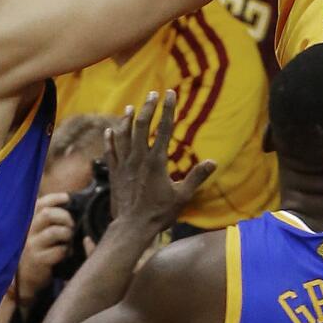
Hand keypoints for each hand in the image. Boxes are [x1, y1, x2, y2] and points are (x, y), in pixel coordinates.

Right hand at [15, 193, 75, 300]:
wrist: (27, 279)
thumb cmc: (39, 251)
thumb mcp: (40, 233)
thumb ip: (50, 219)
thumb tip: (71, 204)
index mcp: (30, 222)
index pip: (40, 203)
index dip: (55, 198)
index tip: (68, 198)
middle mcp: (28, 232)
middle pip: (47, 214)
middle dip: (65, 216)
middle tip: (71, 225)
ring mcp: (32, 246)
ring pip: (54, 232)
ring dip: (67, 233)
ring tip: (69, 239)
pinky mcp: (38, 260)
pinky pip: (58, 251)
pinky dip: (66, 250)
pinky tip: (67, 253)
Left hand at [107, 91, 215, 236]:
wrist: (130, 228)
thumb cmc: (158, 214)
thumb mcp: (182, 197)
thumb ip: (196, 177)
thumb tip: (212, 162)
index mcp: (156, 161)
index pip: (164, 128)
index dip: (168, 109)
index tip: (170, 93)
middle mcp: (138, 158)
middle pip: (141, 126)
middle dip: (147, 107)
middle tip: (152, 94)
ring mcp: (124, 165)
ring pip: (123, 136)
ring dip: (127, 120)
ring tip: (131, 108)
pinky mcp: (114, 173)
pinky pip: (110, 151)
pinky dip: (110, 139)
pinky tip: (109, 130)